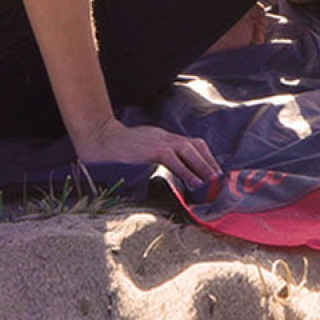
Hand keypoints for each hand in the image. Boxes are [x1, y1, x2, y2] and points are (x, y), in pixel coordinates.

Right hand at [73, 117, 221, 188]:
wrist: (101, 138)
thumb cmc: (120, 146)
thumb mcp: (144, 147)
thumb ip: (157, 154)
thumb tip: (169, 166)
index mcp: (165, 137)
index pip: (192, 143)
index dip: (206, 156)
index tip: (214, 170)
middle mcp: (166, 137)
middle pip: (196, 144)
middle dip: (209, 161)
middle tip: (218, 177)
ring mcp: (159, 141)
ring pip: (189, 150)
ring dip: (203, 165)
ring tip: (211, 180)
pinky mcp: (151, 149)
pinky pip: (173, 159)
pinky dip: (186, 170)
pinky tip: (194, 182)